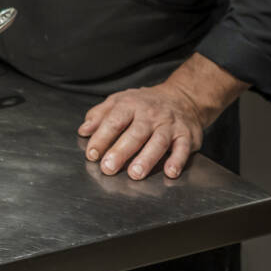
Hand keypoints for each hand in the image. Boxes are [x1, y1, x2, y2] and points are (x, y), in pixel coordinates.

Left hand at [78, 83, 206, 180]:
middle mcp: (150, 114)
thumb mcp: (119, 101)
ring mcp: (169, 125)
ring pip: (158, 141)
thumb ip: (99, 116)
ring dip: (147, 159)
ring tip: (135, 174)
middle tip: (108, 168)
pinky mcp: (186, 135)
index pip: (114, 121)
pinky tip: (170, 172)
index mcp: (130, 105)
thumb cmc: (145, 103)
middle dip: (121, 151)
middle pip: (135, 133)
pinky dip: (177, 160)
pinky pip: (183, 148)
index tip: (92, 154)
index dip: (101, 138)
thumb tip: (83, 131)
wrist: (182, 97)